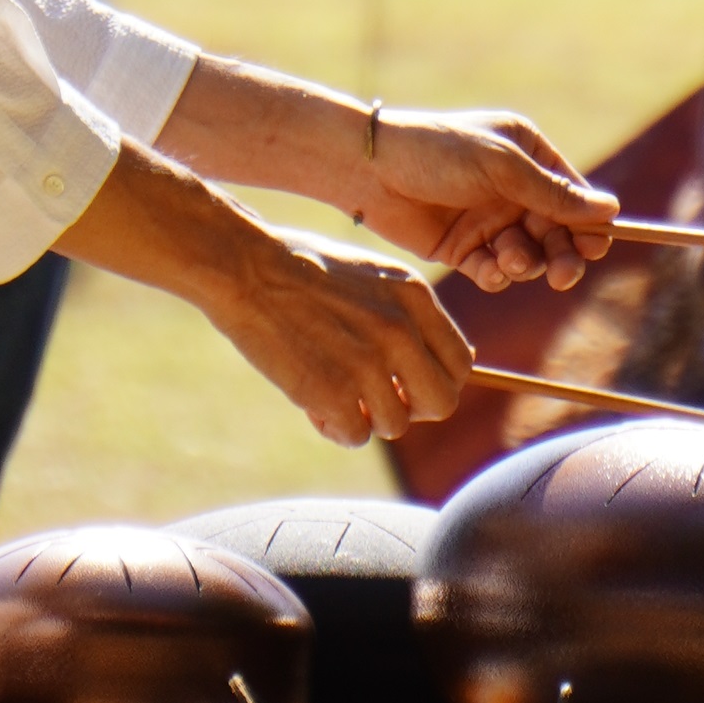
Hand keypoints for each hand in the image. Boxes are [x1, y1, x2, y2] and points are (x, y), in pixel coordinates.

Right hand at [58, 141, 475, 445]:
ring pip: (394, 424)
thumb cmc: (299, 269)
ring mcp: (368, 364)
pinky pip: (355, 435)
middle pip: (441, 402)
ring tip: (331, 392)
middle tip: (376, 399)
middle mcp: (400, 331)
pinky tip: (312, 404)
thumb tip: (442, 366)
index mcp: (414, 297)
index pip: (460, 364)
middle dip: (412, 409)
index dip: (436, 382)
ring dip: (364, 418)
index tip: (407, 384)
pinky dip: (334, 428)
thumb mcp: (372, 276)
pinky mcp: (332, 391)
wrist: (243, 267)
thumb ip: (408, 316)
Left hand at [352, 108, 617, 288]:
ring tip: (509, 258)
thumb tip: (611, 210)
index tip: (593, 245)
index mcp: (529, 156)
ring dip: (527, 263)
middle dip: (564, 255)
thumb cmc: (437, 153)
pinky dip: (498, 275)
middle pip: (558, 233)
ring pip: (530, 256)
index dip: (589, 224)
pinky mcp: (464, 249)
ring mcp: (489, 221)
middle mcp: (514, 190)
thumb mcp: (502, 168)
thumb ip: (554, 194)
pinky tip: (490, 268)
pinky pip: (496, 272)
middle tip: (563, 275)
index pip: (574, 195)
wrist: (370, 171)